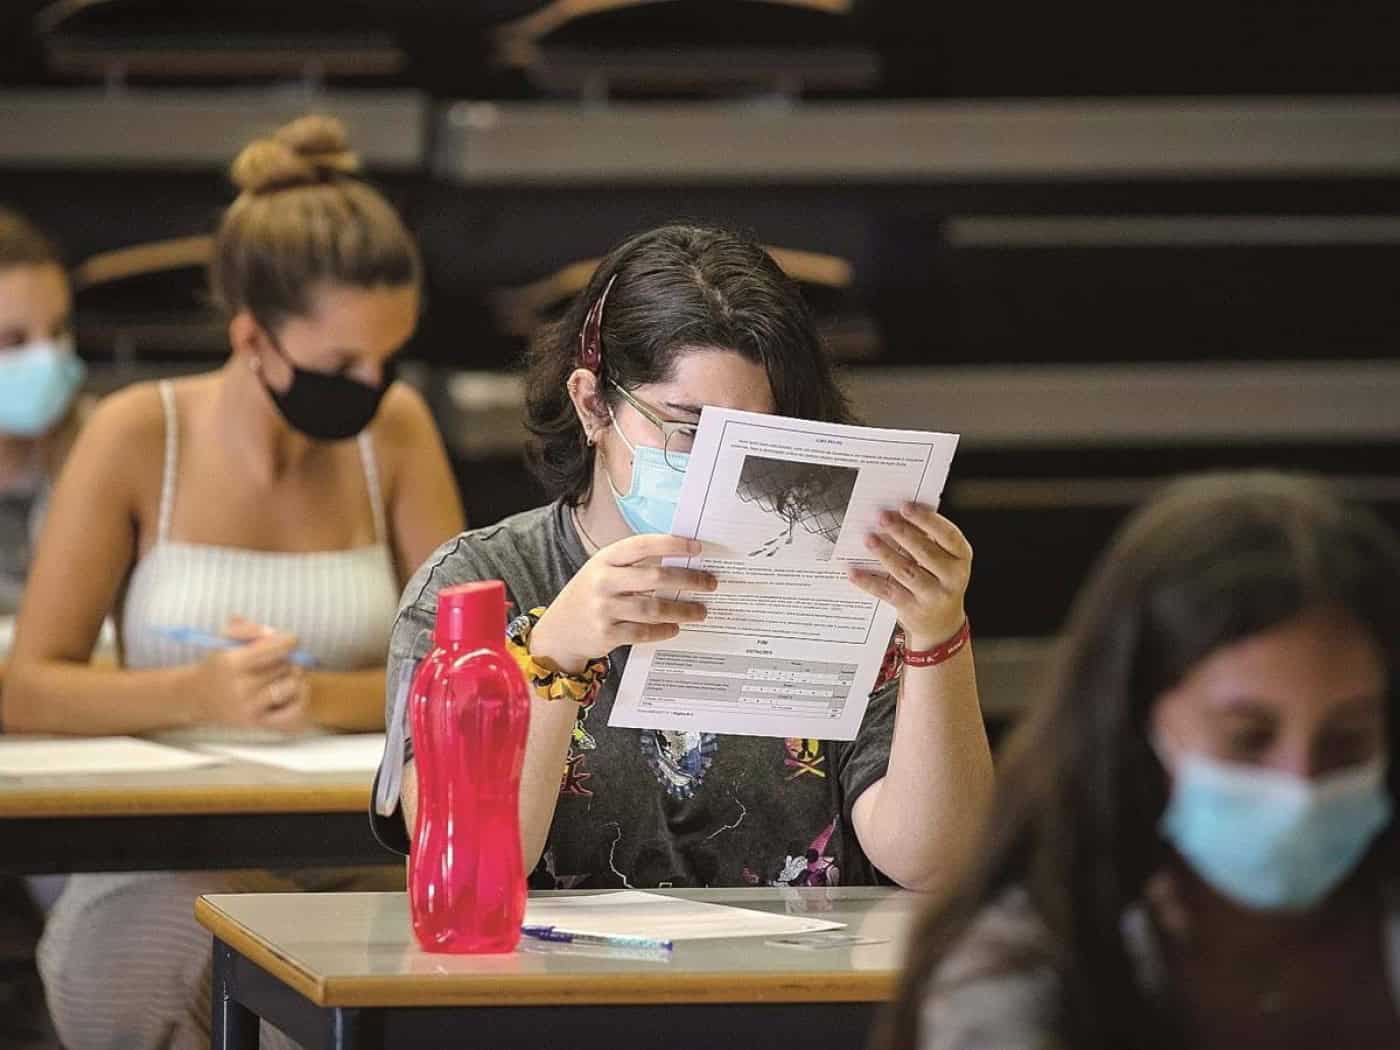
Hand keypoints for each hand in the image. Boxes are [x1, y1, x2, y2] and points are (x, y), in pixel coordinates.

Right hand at [193, 617, 311, 731]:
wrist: (197, 697)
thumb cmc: (219, 664)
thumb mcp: (225, 637)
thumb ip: (250, 629)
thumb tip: (276, 635)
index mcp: (232, 662)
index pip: (277, 648)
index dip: (290, 640)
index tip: (289, 640)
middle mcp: (240, 687)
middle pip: (286, 665)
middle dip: (287, 659)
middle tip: (277, 660)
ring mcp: (250, 708)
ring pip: (292, 686)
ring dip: (293, 677)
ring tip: (283, 674)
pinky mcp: (258, 723)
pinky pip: (295, 712)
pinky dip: (300, 699)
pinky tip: (292, 690)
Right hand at [529, 534, 717, 672]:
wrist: (558, 631)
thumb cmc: (588, 596)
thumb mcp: (601, 571)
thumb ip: (632, 566)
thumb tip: (679, 564)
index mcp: (604, 559)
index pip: (643, 545)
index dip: (672, 545)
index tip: (697, 548)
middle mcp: (603, 581)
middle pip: (655, 577)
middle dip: (688, 580)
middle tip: (710, 583)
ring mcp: (603, 609)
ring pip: (653, 609)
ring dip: (683, 610)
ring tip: (701, 611)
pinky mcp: (606, 635)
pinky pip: (643, 632)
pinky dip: (663, 630)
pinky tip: (675, 628)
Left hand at [847, 502, 971, 649]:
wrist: (941, 624)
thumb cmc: (938, 580)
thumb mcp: (944, 560)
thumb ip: (927, 539)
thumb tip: (897, 515)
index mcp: (961, 558)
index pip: (948, 535)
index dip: (926, 519)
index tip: (905, 506)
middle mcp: (952, 578)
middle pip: (925, 552)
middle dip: (901, 532)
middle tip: (882, 517)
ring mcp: (933, 596)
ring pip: (906, 571)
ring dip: (885, 553)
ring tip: (869, 539)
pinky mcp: (913, 610)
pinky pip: (887, 592)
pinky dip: (869, 582)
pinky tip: (854, 572)